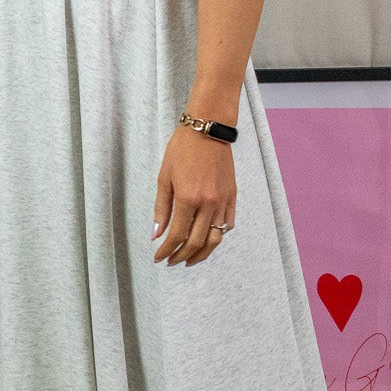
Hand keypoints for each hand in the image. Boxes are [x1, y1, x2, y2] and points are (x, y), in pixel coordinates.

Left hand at [152, 124, 235, 265]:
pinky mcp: (232, 196)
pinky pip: (228, 224)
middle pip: (196, 242)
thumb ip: (162, 208)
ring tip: (190, 259)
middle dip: (182, 256)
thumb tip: (157, 234)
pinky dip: (218, 236)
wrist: (208, 129)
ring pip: (215, 239)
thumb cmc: (182, 148)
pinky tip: (208, 239)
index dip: (166, 251)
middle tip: (172, 261)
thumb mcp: (164, 177)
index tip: (159, 258)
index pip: (177, 235)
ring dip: (202, 253)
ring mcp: (223, 201)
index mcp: (188, 198)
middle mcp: (208, 204)